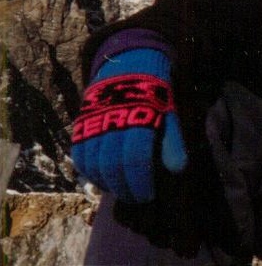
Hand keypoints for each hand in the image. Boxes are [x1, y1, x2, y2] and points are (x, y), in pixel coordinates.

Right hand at [71, 49, 187, 202]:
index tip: (148, 195)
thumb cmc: (154, 96)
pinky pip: (79, 157)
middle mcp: (112, 122)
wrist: (129, 67)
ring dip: (107, 183)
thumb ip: (172, 142)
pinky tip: (103, 182)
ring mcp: (93, 124)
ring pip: (93, 164)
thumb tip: (178, 170)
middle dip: (124, 187)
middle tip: (136, 199)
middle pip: (113, 165)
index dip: (141, 181)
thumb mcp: (169, 115)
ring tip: (121, 192)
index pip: (136, 159)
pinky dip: (89, 173)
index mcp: (138, 119)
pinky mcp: (80, 126)